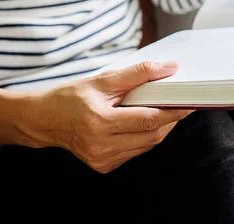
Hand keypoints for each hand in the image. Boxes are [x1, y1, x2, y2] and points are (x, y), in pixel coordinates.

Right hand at [25, 61, 191, 172]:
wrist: (43, 120)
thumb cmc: (71, 97)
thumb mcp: (103, 80)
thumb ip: (138, 74)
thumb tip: (169, 68)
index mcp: (100, 122)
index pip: (148, 119)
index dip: (174, 111)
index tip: (191, 101)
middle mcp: (101, 145)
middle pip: (152, 135)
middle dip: (170, 120)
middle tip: (180, 103)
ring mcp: (102, 159)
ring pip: (146, 145)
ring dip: (159, 128)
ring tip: (162, 110)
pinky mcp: (104, 166)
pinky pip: (135, 151)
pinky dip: (144, 137)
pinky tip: (141, 123)